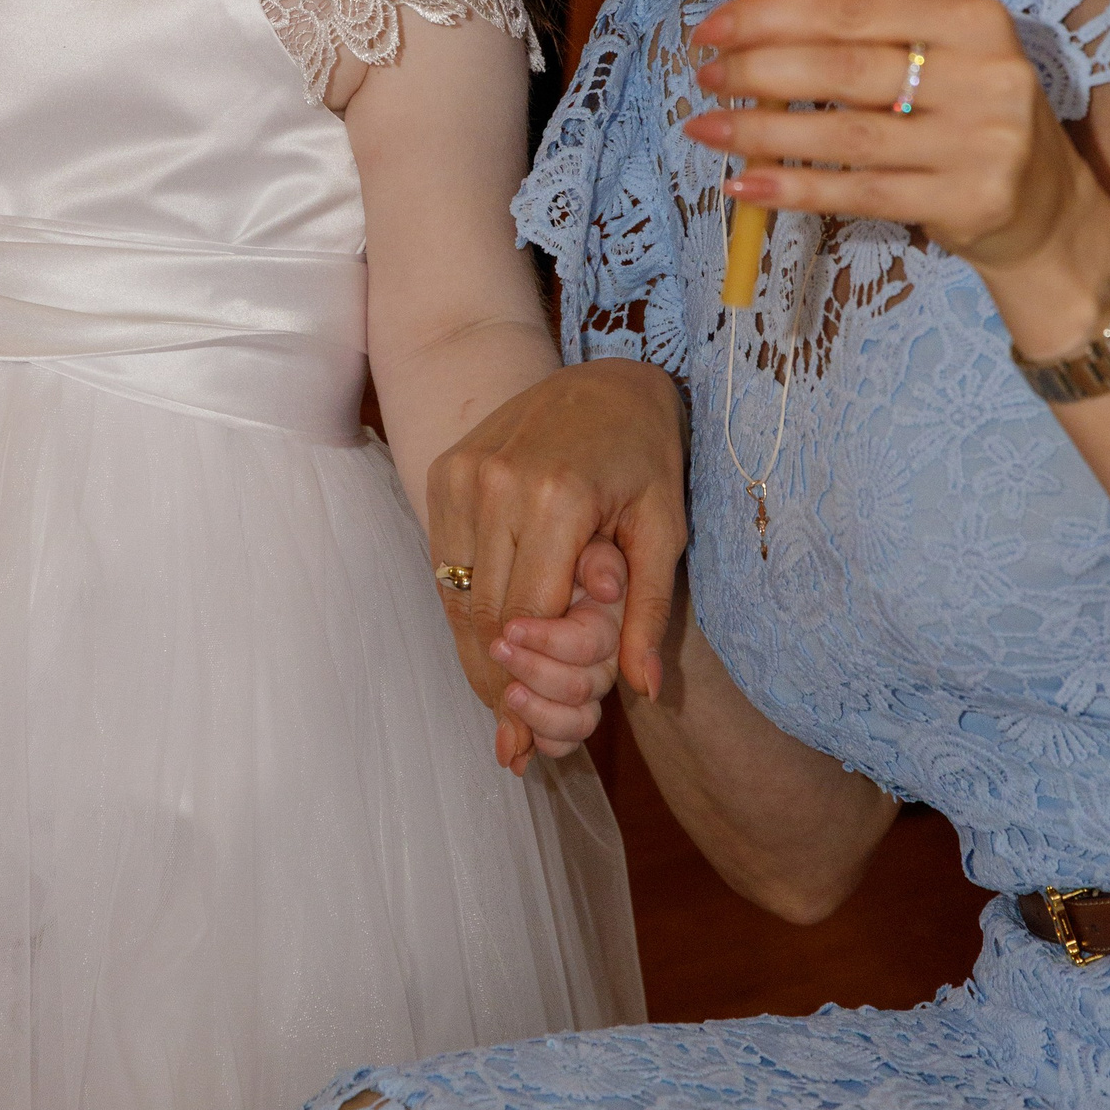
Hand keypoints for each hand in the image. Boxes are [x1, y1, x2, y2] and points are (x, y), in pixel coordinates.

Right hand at [428, 358, 686, 724]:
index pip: (529, 616)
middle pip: (486, 612)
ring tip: (497, 695)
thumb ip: (649, 611)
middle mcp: (499, 482)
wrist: (604, 379)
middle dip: (499, 678)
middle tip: (513, 730)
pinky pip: (443, 561)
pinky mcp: (443, 471)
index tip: (536, 726)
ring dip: (473, 651)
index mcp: (558, 497)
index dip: (531, 677)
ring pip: (456, 593)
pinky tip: (485, 640)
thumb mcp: (666, 530)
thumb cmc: (646, 457)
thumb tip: (646, 689)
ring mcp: (463, 474)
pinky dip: (462, 606)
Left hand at [684, 0, 1092, 264]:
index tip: (714, 28)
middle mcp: (986, 76)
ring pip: (846, 135)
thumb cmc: (970, 118)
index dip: (774, 14)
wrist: (1047, 207)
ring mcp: (981, 144)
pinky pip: (859, 194)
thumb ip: (867, 38)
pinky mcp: (966, 202)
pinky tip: (745, 183)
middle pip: (846, 67)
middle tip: (707, 78)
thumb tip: (753, 27)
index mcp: (973, 20)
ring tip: (707, 128)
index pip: (856, 7)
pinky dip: (793, 187)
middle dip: (760, 70)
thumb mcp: (942, 59)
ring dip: (762, 131)